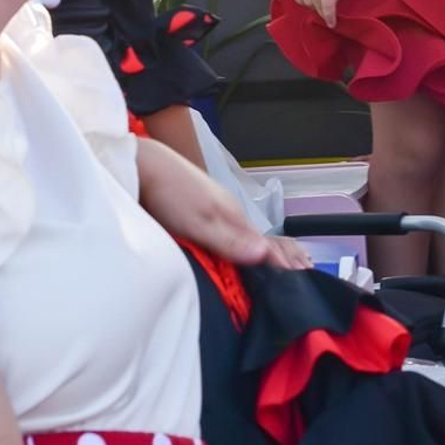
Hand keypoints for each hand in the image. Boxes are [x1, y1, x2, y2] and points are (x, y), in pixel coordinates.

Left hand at [135, 141, 311, 268]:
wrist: (143, 165)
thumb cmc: (171, 193)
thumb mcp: (200, 222)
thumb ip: (230, 241)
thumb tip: (265, 256)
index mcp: (235, 217)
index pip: (267, 246)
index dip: (282, 263)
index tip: (299, 280)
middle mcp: (230, 214)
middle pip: (260, 240)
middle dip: (279, 256)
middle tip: (300, 273)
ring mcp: (215, 211)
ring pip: (244, 236)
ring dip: (260, 251)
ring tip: (278, 264)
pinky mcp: (200, 212)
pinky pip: (229, 233)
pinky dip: (241, 244)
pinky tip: (238, 251)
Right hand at [292, 0, 352, 29]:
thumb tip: (332, 7)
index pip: (327, 5)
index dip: (329, 17)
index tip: (332, 24)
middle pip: (315, 5)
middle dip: (323, 13)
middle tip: (328, 15)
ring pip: (305, 2)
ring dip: (313, 7)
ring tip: (320, 5)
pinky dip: (302, 0)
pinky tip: (309, 0)